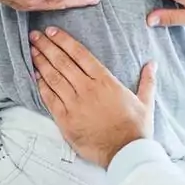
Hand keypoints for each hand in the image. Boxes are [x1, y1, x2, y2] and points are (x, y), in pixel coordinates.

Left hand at [29, 27, 156, 168]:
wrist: (125, 153)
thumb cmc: (135, 128)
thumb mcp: (145, 102)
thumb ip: (147, 80)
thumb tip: (152, 63)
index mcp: (105, 81)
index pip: (80, 54)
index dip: (64, 41)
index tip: (52, 31)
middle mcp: (87, 89)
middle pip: (62, 62)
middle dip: (47, 46)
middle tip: (35, 35)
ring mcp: (74, 104)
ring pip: (53, 78)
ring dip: (41, 62)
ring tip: (32, 50)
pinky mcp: (65, 120)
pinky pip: (49, 98)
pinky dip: (41, 85)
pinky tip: (35, 75)